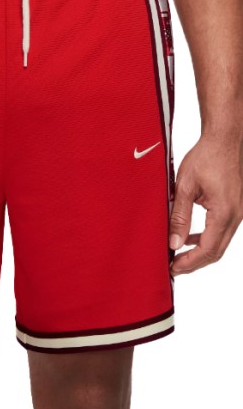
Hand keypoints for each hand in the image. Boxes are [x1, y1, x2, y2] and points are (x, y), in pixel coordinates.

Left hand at [169, 135, 242, 275]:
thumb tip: (174, 243)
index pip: (208, 249)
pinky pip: (222, 230)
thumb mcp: (185, 186)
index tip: (173, 268)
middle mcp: (236, 215)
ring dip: (200, 252)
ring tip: (178, 256)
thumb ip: (179, 216)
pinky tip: (190, 237)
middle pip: (217, 251)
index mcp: (224, 212)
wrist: (225, 139)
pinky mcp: (235, 206)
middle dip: (194, 262)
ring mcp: (238, 212)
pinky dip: (207, 238)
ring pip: (220, 242)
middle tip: (173, 268)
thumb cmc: (206, 157)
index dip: (190, 262)